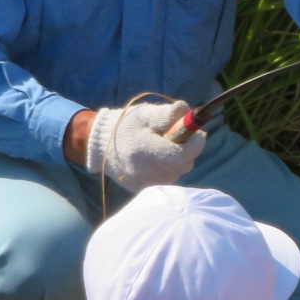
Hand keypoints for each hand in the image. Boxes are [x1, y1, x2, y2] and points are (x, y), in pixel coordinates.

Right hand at [85, 100, 205, 189]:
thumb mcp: (146, 114)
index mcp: (145, 149)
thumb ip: (167, 113)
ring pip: (177, 174)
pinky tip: (159, 158)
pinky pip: (166, 180)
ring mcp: (142, 183)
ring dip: (180, 160)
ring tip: (168, 147)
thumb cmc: (126, 125)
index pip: (181, 155)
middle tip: (183, 137)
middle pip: (182, 166)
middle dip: (189, 151)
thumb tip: (189, 111)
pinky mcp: (141, 188)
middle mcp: (144, 171)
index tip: (198, 133)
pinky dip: (169, 168)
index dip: (195, 144)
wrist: (101, 144)